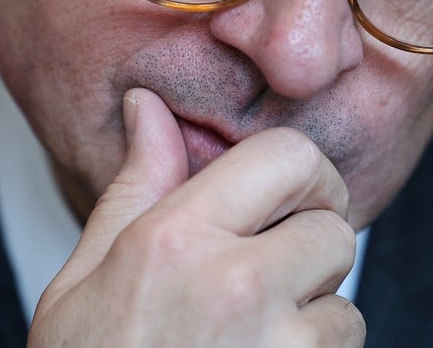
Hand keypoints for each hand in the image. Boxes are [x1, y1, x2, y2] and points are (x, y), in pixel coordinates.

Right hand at [27, 88, 364, 346]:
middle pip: (334, 230)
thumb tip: (150, 109)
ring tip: (250, 342)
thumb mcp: (86, 276)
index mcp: (177, 241)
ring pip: (346, 307)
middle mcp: (236, 288)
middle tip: (268, 273)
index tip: (296, 193)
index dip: (304, 171)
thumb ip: (136, 185)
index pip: (288, 156)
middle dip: (310, 247)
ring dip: (313, 320)